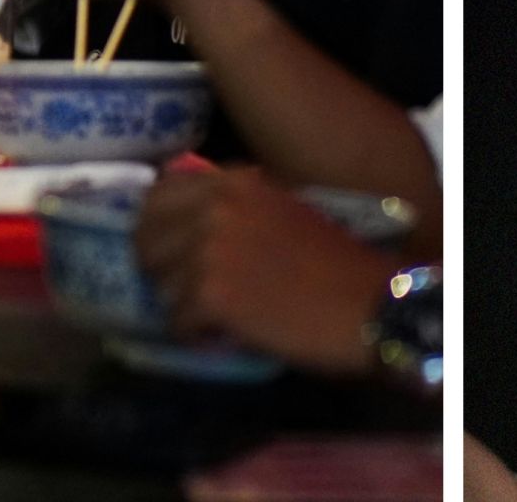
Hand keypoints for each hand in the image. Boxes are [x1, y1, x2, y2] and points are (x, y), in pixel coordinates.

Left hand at [132, 169, 399, 374]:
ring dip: (181, 305)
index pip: (158, 195)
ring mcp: (208, 250)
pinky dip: (197, 335)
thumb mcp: (282, 211)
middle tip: (189, 291)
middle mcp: (215, 207)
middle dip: (162, 269)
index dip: (157, 226)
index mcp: (233, 182)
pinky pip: (176, 322)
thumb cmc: (335, 261)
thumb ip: (235, 207)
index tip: (170, 249)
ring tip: (216, 315)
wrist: (369, 303)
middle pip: (146, 241)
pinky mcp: (210, 296)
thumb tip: (186, 221)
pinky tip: (226, 335)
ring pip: (159, 285)